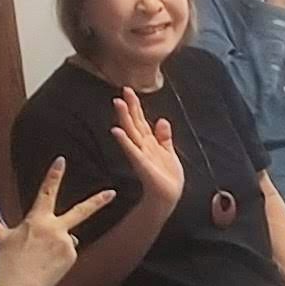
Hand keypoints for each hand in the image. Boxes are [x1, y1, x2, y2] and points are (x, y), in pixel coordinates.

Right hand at [0, 158, 114, 285]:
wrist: (18, 285)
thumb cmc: (7, 260)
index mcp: (38, 219)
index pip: (47, 192)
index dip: (54, 175)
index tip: (62, 161)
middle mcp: (56, 228)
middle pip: (81, 211)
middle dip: (98, 201)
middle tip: (112, 193)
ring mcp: (66, 243)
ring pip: (67, 238)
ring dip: (58, 243)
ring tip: (41, 257)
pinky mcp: (71, 257)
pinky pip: (69, 253)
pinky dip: (61, 257)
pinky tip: (48, 265)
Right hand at [109, 88, 183, 208]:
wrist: (167, 195)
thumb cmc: (167, 176)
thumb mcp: (168, 151)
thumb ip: (164, 136)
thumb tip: (162, 119)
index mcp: (149, 141)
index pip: (140, 119)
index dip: (135, 105)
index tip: (129, 90)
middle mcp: (142, 145)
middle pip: (134, 122)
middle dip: (129, 106)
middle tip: (123, 90)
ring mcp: (140, 153)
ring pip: (131, 132)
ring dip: (124, 118)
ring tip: (118, 103)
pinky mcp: (141, 163)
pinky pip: (132, 150)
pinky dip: (124, 140)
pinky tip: (116, 131)